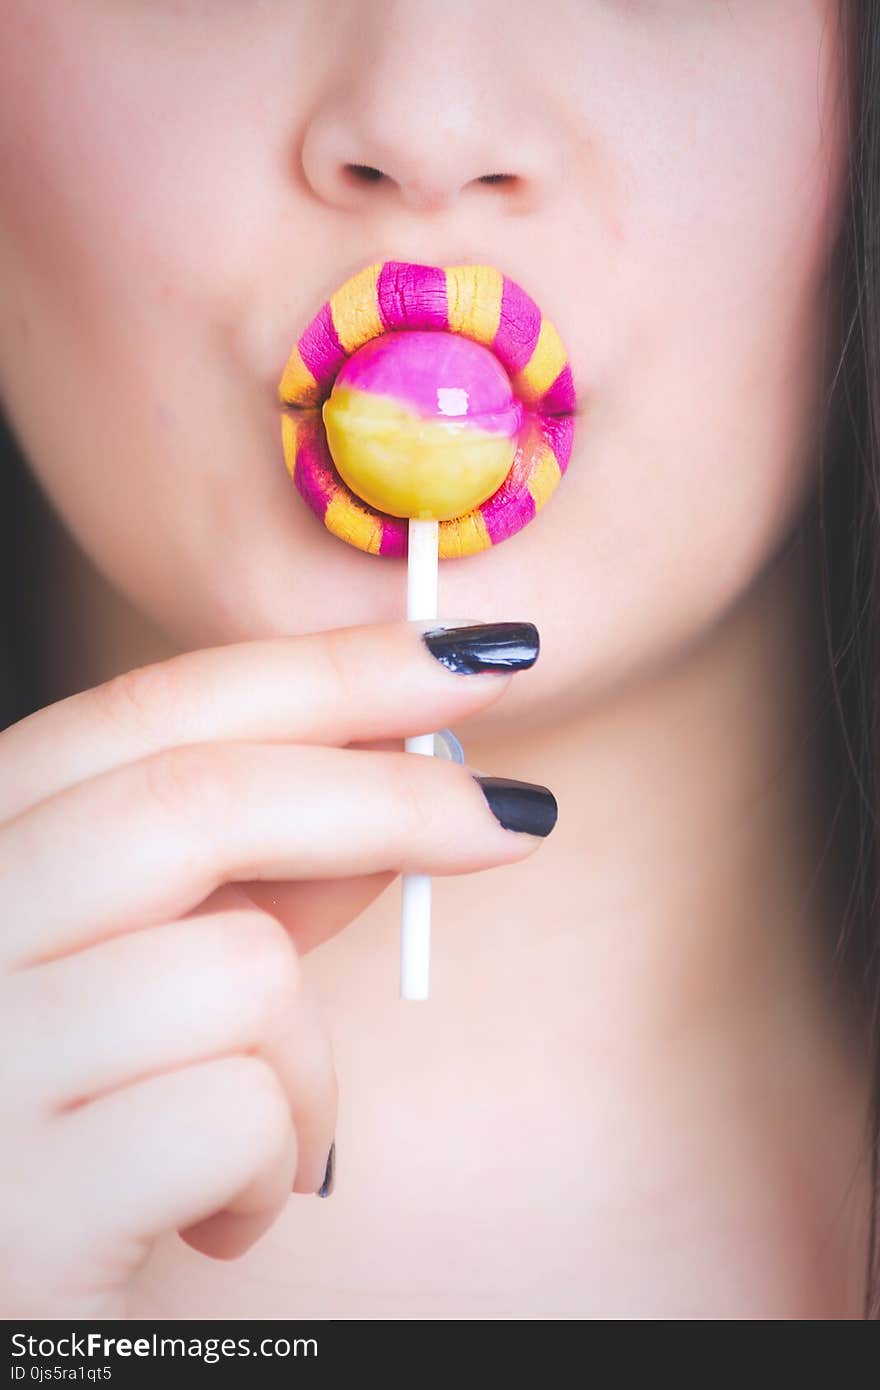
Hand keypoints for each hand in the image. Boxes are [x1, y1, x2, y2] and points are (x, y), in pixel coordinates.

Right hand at [0, 619, 550, 1315]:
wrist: (1, 1314)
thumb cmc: (80, 1129)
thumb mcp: (150, 975)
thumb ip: (251, 874)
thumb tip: (400, 774)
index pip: (146, 714)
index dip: (324, 671)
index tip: (467, 656)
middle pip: (191, 802)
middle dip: (386, 795)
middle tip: (514, 819)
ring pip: (240, 972)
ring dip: (309, 1062)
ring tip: (271, 1135)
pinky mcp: (25, 1206)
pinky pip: (236, 1117)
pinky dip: (277, 1165)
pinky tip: (222, 1214)